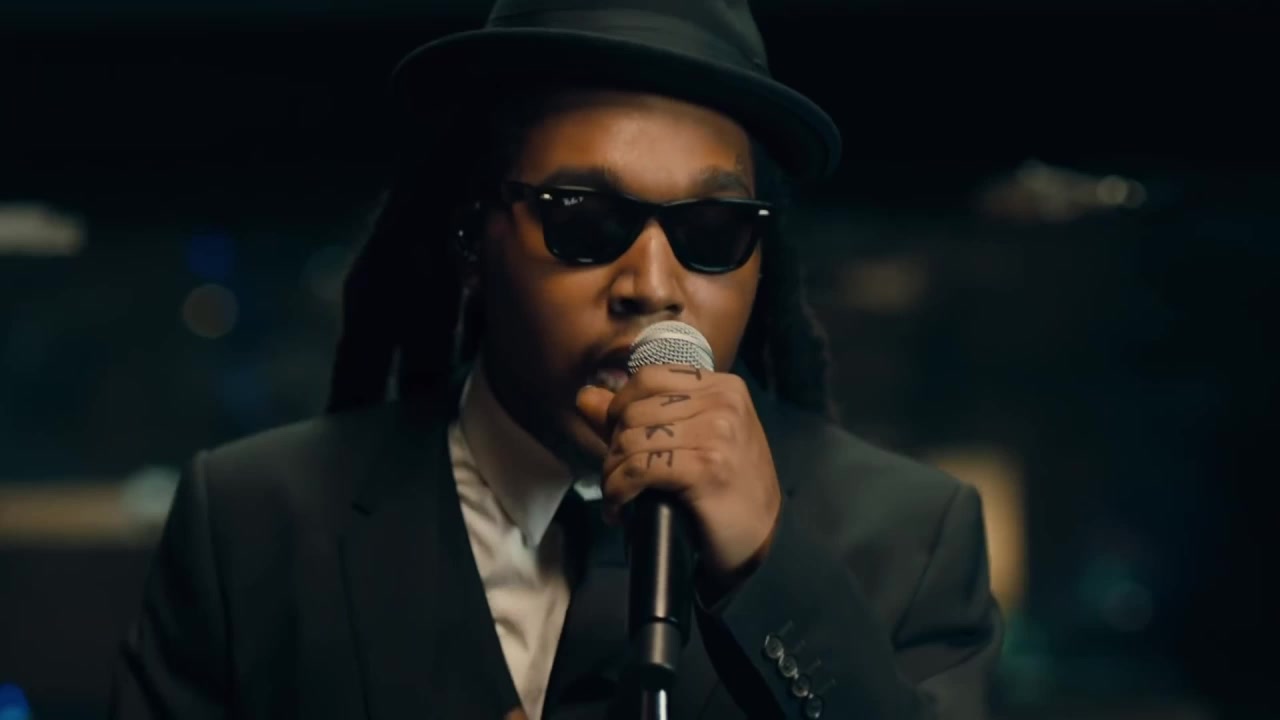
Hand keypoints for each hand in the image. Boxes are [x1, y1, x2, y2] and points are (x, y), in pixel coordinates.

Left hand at [576, 365, 781, 583]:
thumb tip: (585, 395)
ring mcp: (718, 434)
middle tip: (617, 476)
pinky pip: (638, 469)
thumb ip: (637, 414)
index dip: (620, 409)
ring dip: (612, 473)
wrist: (758, 535)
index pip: (648, 378)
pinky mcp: (707, 468)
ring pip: (631, 440)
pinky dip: (618, 490)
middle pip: (635, 410)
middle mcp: (723, 403)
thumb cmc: (725, 487)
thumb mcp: (689, 439)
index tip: (619, 441)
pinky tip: (619, 508)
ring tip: (618, 494)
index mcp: (723, 387)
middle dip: (614, 447)